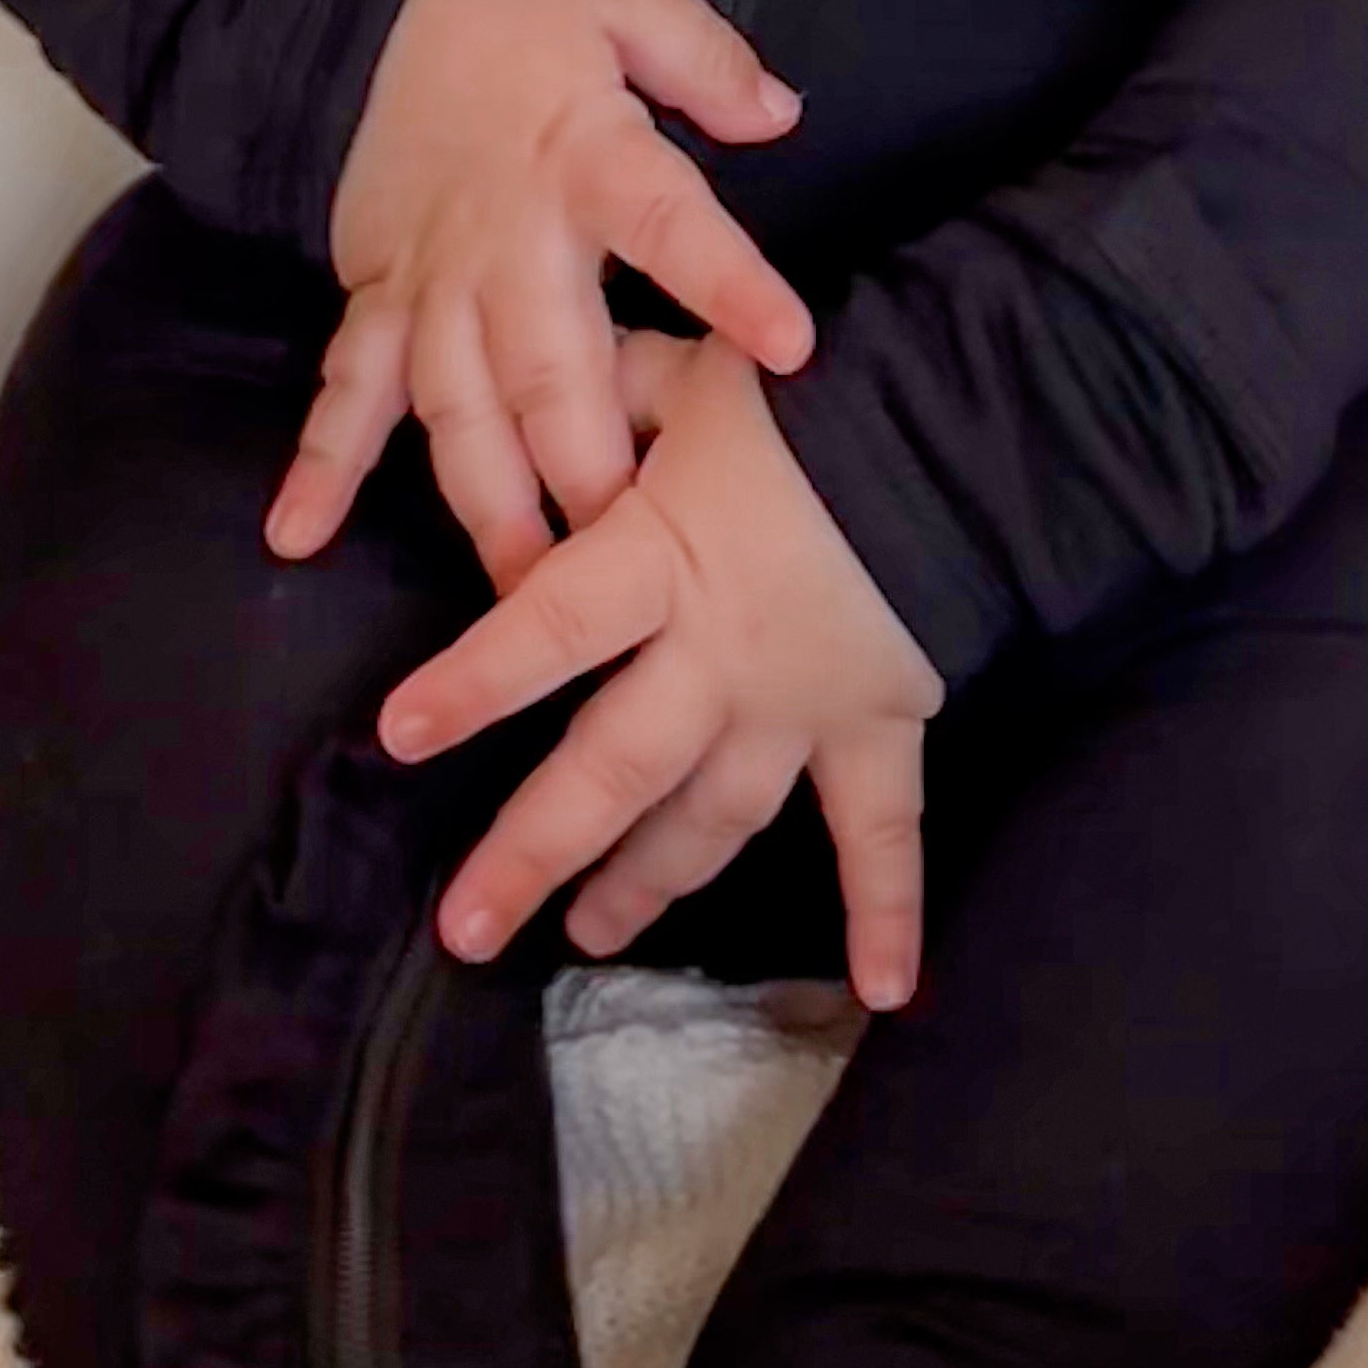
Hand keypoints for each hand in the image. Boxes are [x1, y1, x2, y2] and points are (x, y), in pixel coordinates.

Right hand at [267, 0, 814, 586]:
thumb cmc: (514, 0)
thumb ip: (705, 60)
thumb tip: (783, 114)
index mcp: (583, 156)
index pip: (669, 224)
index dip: (728, 284)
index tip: (790, 349)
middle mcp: (503, 237)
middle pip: (548, 367)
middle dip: (586, 472)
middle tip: (630, 567)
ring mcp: (431, 278)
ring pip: (456, 410)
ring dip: (485, 506)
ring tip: (517, 601)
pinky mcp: (377, 294)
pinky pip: (348, 390)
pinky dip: (319, 464)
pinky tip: (297, 538)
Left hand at [377, 328, 940, 1010]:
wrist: (966, 424)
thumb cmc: (816, 398)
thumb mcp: (698, 377)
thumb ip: (611, 397)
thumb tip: (540, 396)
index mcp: (661, 560)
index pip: (551, 629)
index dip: (477, 679)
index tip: (401, 735)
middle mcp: (719, 655)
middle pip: (614, 767)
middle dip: (536, 850)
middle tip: (467, 927)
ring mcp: (801, 706)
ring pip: (713, 817)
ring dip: (648, 883)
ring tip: (587, 934)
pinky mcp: (879, 725)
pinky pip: (885, 831)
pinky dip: (890, 911)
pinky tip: (885, 990)